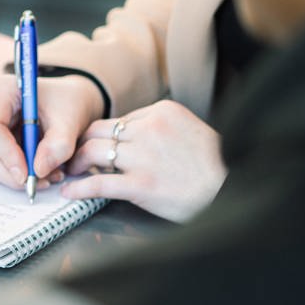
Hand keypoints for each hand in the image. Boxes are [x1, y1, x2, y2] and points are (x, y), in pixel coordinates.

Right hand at [0, 74, 105, 188]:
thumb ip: (59, 144)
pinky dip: (13, 176)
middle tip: (42, 182)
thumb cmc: (67, 102)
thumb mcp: (71, 118)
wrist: (67, 103)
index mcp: (1, 91)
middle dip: (11, 173)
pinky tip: (37, 172)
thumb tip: (38, 170)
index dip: (5, 154)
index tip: (27, 174)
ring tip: (47, 176)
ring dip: (14, 178)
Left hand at [61, 99, 225, 221]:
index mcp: (163, 111)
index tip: (95, 148)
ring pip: (93, 151)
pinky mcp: (141, 184)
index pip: (118, 120)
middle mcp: (150, 128)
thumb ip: (158, 130)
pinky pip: (99, 183)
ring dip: (77, 163)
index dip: (103, 136)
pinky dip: (80, 188)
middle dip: (82, 145)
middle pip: (98, 131)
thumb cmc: (216, 166)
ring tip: (70, 173)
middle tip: (74, 158)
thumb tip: (127, 140)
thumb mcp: (188, 131)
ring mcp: (144, 156)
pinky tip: (70, 193)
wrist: (234, 189)